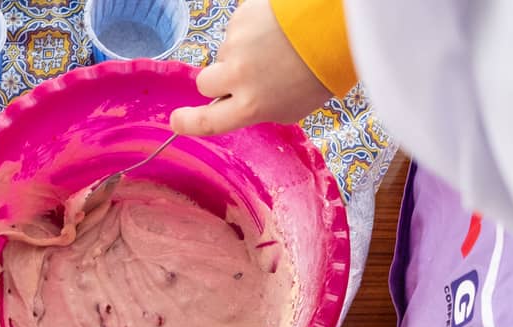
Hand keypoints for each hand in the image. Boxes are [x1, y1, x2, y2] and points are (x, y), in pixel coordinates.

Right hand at [171, 0, 333, 136]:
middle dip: (217, 80)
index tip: (177, 121)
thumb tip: (246, 103)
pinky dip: (253, 29)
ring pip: (225, 52)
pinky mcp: (241, 17)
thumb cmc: (322, 70)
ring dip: (242, 52)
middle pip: (205, 83)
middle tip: (241, 75)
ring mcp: (237, 44)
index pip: (206, 122)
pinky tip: (277, 31)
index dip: (187, 123)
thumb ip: (262, 109)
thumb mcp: (293, 108)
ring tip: (276, 47)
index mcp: (251, 106)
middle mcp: (238, 76)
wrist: (335, 25)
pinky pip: (239, 28)